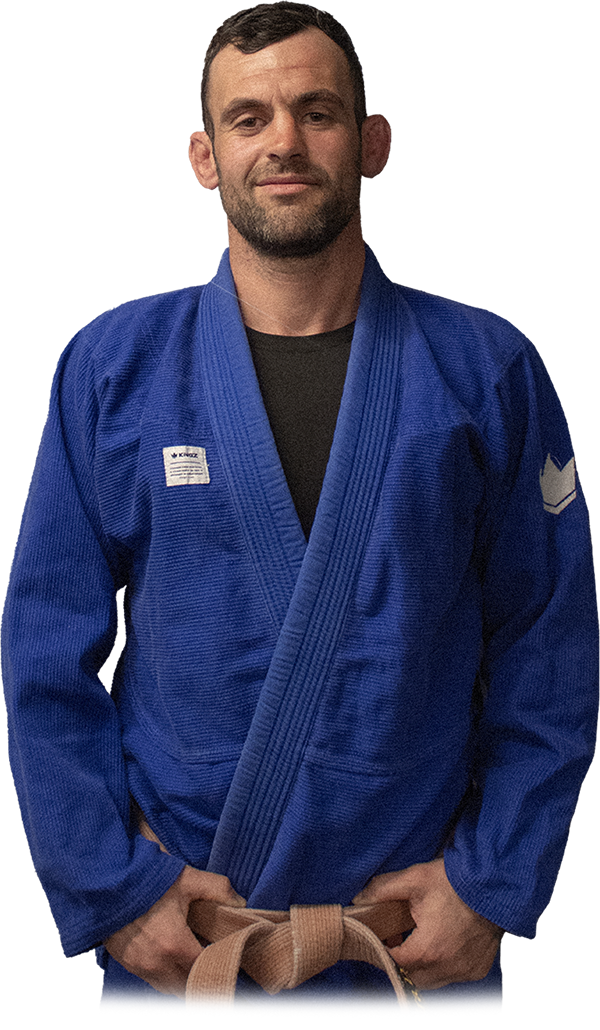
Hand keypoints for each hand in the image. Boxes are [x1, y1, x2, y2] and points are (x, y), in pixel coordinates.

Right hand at [102, 865, 245, 998]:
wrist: (107, 883)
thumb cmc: (147, 881)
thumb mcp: (187, 879)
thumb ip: (218, 889)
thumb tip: (241, 903)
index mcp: (175, 945)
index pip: (206, 969)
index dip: (220, 964)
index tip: (229, 955)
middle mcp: (157, 963)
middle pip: (188, 986)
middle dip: (203, 976)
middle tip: (214, 959)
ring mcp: (140, 967)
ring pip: (170, 987)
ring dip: (184, 979)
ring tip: (194, 959)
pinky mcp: (128, 964)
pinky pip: (153, 980)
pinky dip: (166, 975)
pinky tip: (173, 957)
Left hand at [353, 857, 502, 991]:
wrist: (492, 884)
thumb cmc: (453, 881)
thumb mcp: (414, 879)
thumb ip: (382, 890)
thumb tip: (359, 900)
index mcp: (427, 949)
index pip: (393, 964)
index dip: (382, 951)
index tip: (378, 938)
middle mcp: (447, 967)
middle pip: (411, 978)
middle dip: (400, 963)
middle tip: (396, 939)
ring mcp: (464, 970)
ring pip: (432, 982)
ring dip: (421, 968)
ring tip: (418, 941)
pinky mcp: (477, 969)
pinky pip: (453, 976)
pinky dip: (443, 966)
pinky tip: (441, 944)